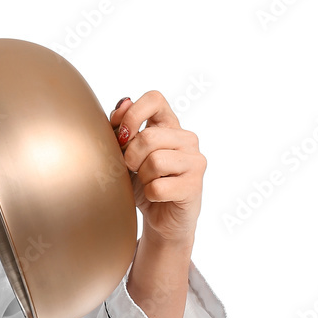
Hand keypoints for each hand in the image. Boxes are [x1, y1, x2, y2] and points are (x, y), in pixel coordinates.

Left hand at [110, 91, 205, 246]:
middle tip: (133, 169)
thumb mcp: (124, 153)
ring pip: (154, 161)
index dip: (133, 114)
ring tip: (148, 182)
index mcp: (168, 124)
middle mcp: (186, 138)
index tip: (122, 135)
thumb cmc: (141, 182)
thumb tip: (124, 102)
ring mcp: (195, 160)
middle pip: (148, 136)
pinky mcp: (195, 185)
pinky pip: (158, 187)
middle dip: (130, 157)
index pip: (155, 99)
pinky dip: (149, 194)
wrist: (159, 218)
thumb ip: (122, 128)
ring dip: (142, 177)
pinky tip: (157, 195)